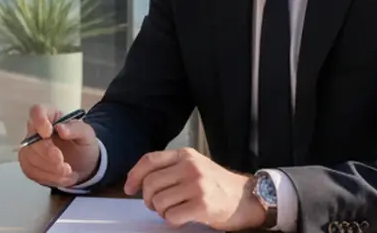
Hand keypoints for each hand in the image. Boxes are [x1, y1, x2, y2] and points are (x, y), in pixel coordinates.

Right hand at [17, 105, 99, 187]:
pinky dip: (49, 178)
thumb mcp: (87, 134)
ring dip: (51, 169)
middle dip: (48, 154)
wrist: (83, 164)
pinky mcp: (28, 165)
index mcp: (50, 116)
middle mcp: (36, 130)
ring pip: (30, 158)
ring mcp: (30, 148)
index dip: (39, 122)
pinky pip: (31, 172)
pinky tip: (62, 178)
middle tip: (65, 165)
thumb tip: (61, 129)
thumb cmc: (83, 144)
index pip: (36, 111)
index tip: (48, 133)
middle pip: (32, 140)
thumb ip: (76, 129)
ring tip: (69, 172)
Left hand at [123, 148, 265, 229]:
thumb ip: (171, 168)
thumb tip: (140, 181)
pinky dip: (172, 220)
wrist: (247, 198)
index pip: (149, 160)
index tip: (129, 188)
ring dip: (162, 211)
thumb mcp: (195, 166)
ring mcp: (197, 186)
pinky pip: (171, 216)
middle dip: (149, 199)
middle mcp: (190, 167)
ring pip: (158, 202)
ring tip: (174, 210)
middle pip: (150, 184)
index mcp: (185, 156)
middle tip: (157, 205)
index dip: (134, 175)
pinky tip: (183, 217)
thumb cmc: (219, 185)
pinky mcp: (202, 205)